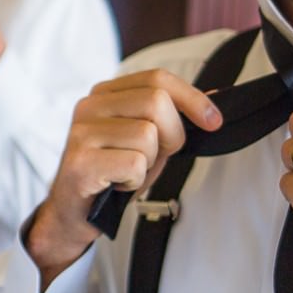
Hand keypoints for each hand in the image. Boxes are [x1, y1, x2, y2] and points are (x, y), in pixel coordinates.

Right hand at [23, 70, 220, 288]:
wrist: (74, 214)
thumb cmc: (113, 175)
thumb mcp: (147, 141)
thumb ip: (174, 118)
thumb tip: (217, 96)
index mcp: (105, 94)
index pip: (157, 78)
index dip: (192, 98)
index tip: (214, 121)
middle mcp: (89, 106)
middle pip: (156, 102)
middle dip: (172, 135)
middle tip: (156, 157)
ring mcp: (81, 133)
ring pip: (147, 135)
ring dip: (149, 162)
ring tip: (128, 172)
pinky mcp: (80, 162)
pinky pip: (134, 163)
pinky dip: (135, 180)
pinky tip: (118, 185)